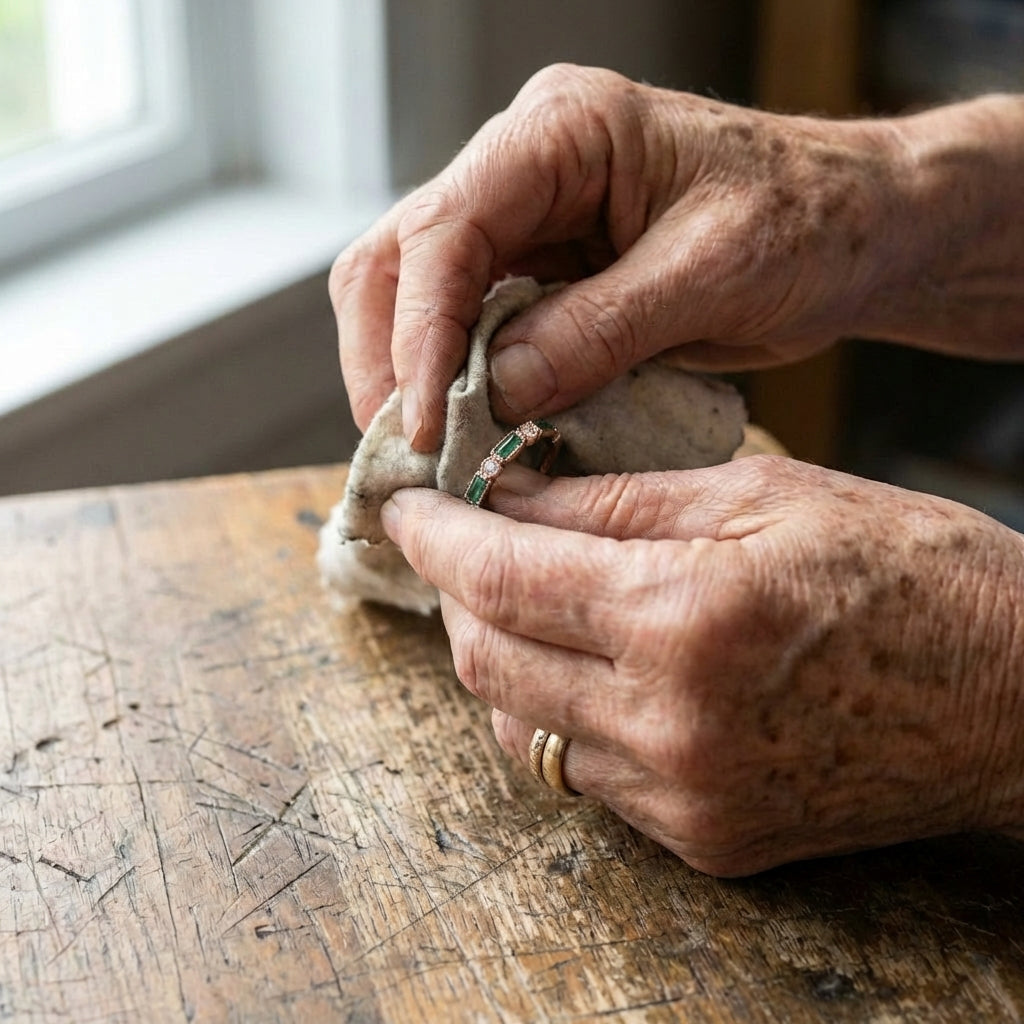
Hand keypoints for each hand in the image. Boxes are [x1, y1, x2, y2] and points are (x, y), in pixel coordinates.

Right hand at [330, 63, 1023, 451]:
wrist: (852, 230)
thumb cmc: (806, 223)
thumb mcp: (710, 275)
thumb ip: (599, 330)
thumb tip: (495, 392)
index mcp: (563, 131)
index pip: (446, 229)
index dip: (419, 334)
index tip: (425, 425)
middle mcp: (525, 166)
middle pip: (401, 257)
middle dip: (388, 359)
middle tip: (405, 451)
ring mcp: (526, 219)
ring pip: (418, 294)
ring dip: (411, 376)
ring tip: (430, 453)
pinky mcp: (541, 270)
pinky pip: (470, 326)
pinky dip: (458, 383)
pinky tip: (472, 431)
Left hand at [381, 458, 1023, 875]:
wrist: (1015, 698)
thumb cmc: (908, 572)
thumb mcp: (762, 495)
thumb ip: (616, 500)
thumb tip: (511, 495)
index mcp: (684, 615)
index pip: (501, 576)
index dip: (436, 537)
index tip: (407, 506)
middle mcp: (669, 722)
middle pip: (485, 661)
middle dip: (456, 593)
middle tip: (465, 542)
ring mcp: (683, 795)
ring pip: (519, 725)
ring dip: (498, 655)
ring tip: (525, 597)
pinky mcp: (704, 837)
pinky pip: (581, 774)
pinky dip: (556, 712)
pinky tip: (585, 665)